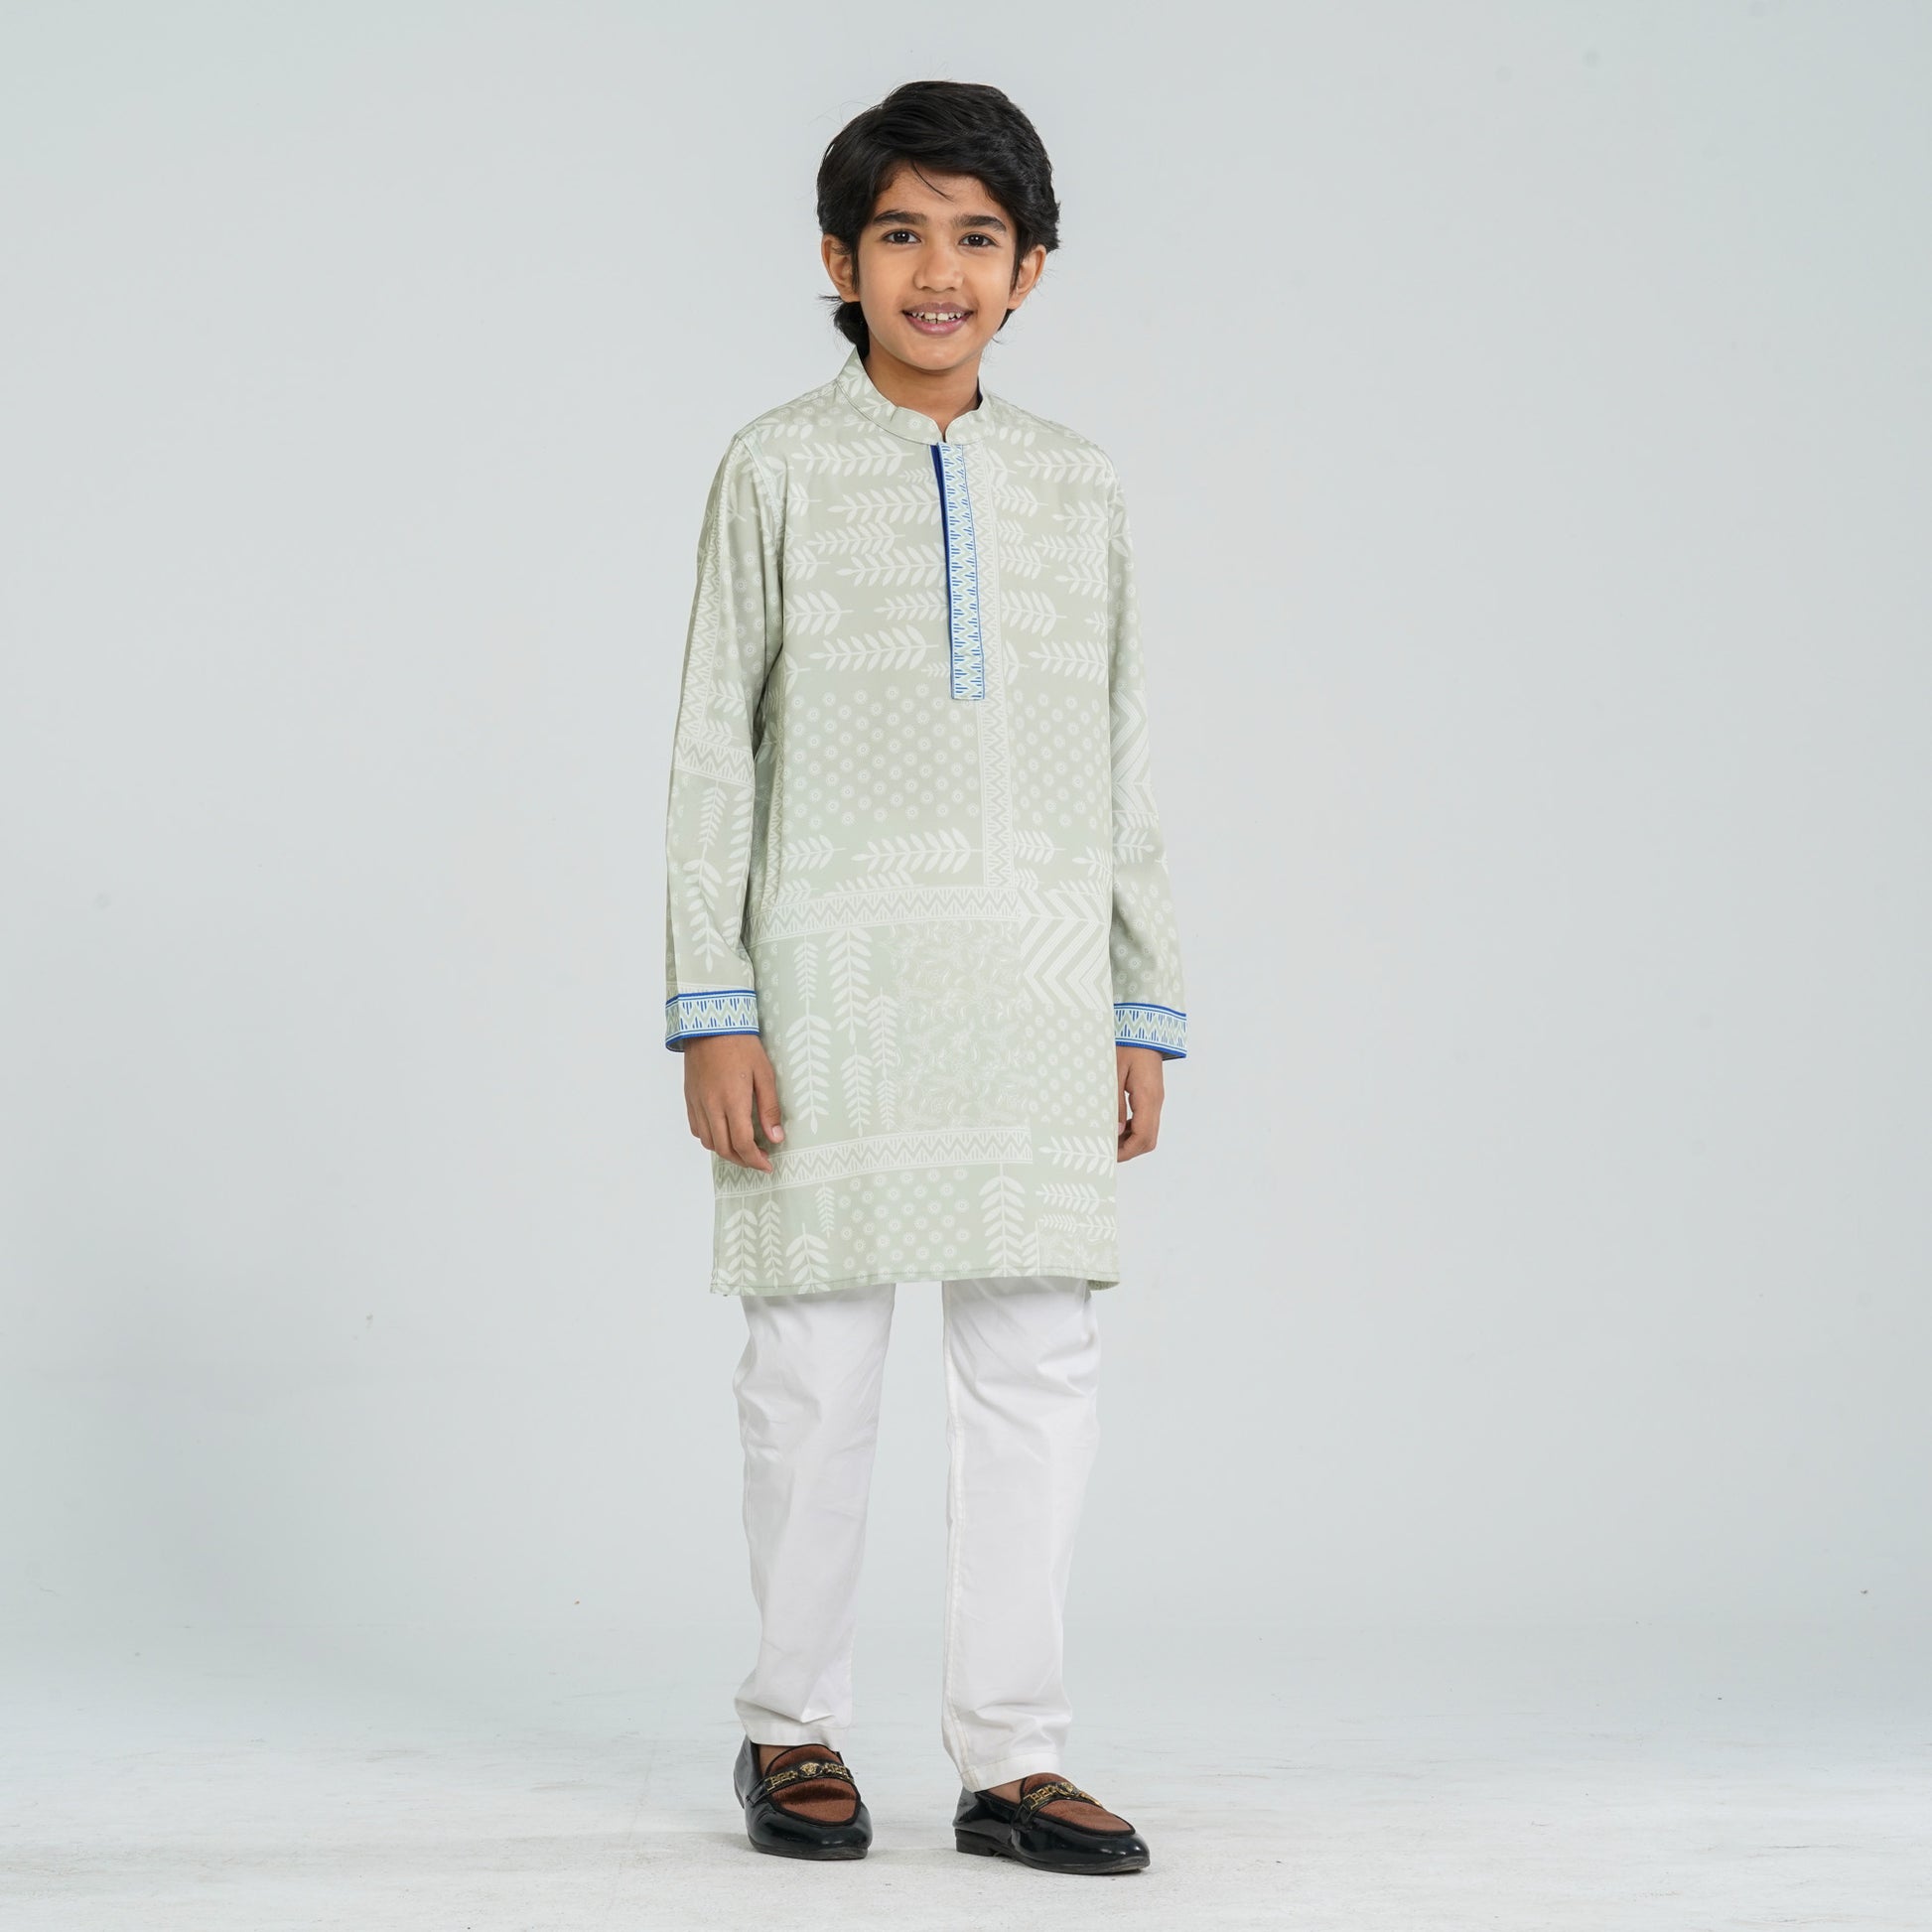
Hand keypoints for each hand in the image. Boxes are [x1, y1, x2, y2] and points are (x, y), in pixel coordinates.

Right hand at [683, 1034, 784, 1171]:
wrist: (710, 1024)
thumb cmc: (741, 1045)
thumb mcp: (764, 1074)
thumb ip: (769, 1108)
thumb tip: (776, 1137)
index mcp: (732, 1101)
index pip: (743, 1143)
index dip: (756, 1160)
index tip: (767, 1164)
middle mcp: (711, 1106)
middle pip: (725, 1148)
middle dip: (743, 1160)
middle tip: (759, 1159)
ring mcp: (698, 1103)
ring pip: (709, 1142)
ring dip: (726, 1151)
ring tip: (743, 1147)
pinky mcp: (689, 1098)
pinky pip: (697, 1129)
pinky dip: (710, 1138)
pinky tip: (724, 1132)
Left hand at [1116, 1045, 1164, 1159]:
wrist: (1143, 1029)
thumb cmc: (1127, 1046)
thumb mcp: (1113, 1074)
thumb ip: (1114, 1104)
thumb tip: (1113, 1131)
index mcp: (1148, 1098)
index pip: (1142, 1137)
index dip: (1126, 1151)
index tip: (1108, 1154)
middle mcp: (1156, 1102)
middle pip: (1148, 1140)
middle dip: (1129, 1150)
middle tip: (1106, 1151)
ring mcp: (1156, 1099)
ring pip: (1149, 1133)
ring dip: (1131, 1141)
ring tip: (1108, 1139)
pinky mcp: (1152, 1096)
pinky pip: (1146, 1121)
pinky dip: (1133, 1130)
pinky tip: (1115, 1126)